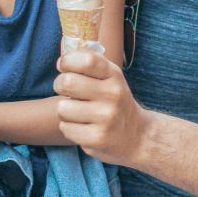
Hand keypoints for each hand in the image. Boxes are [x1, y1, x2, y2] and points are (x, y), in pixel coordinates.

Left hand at [53, 50, 149, 165]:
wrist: (138, 137)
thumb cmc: (115, 102)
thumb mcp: (110, 78)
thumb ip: (90, 64)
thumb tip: (62, 60)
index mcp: (114, 76)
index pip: (86, 60)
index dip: (67, 61)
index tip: (63, 66)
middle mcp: (113, 95)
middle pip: (67, 82)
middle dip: (59, 85)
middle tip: (67, 91)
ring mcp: (106, 118)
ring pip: (62, 108)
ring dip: (64, 111)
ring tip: (77, 112)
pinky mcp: (97, 138)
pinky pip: (65, 128)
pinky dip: (69, 127)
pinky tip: (83, 127)